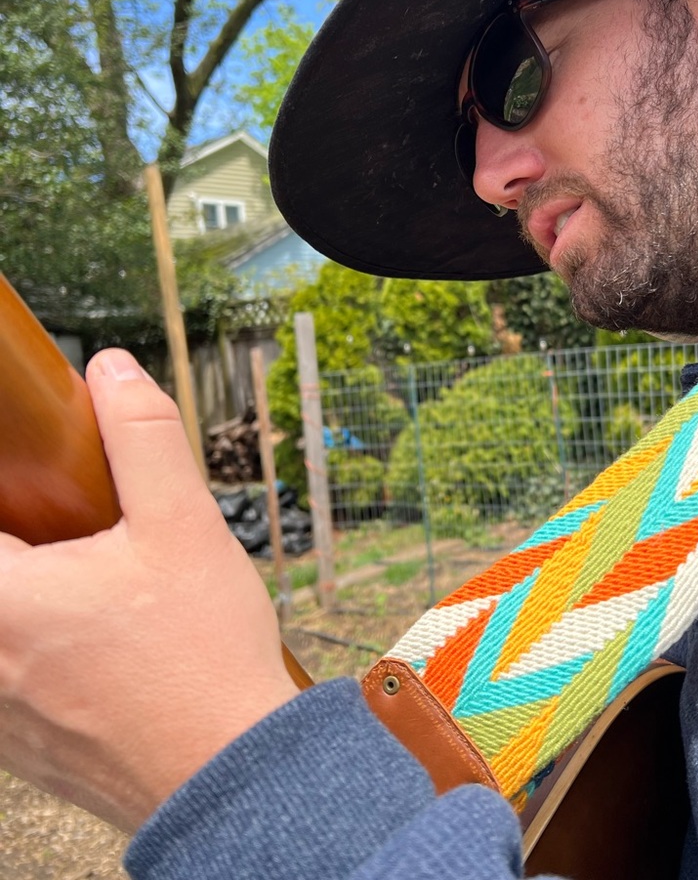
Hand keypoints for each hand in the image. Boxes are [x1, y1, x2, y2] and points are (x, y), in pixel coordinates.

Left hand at [0, 349, 300, 832]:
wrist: (231, 772)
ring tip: (104, 598)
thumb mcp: (185, 526)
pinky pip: (11, 683)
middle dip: (31, 546)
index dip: (10, 500)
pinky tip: (106, 651)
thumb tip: (112, 369)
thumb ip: (143, 437)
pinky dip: (40, 655)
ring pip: (2, 636)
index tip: (43, 505)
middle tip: (79, 538)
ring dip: (35, 604)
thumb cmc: (204, 652)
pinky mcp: (19, 751)